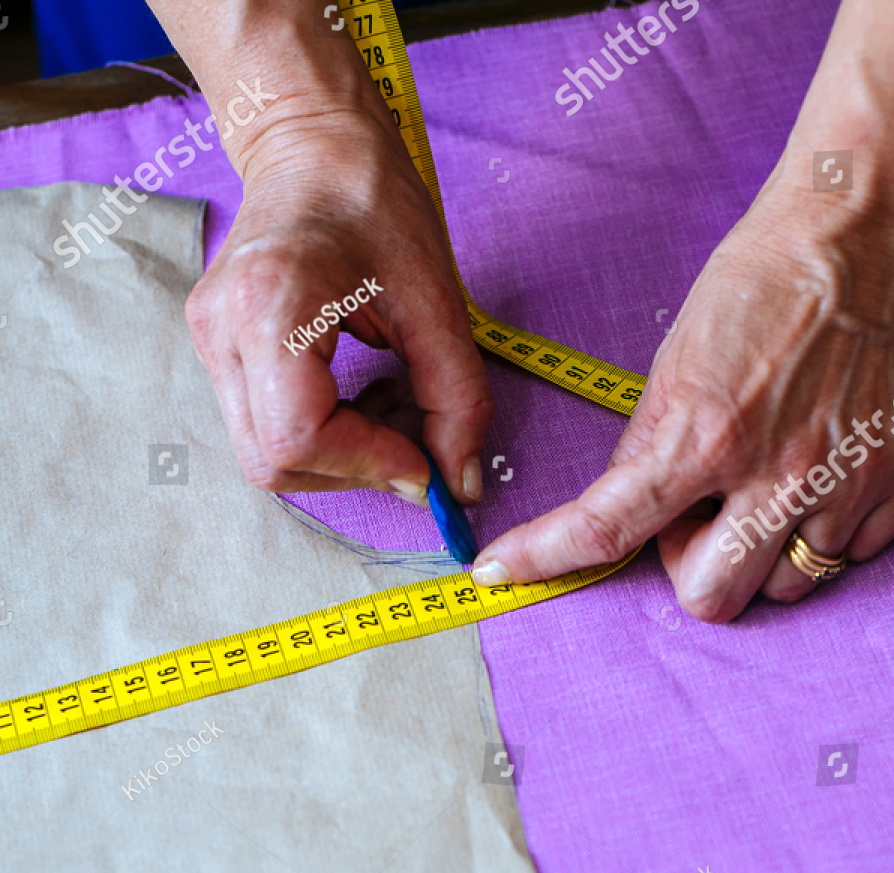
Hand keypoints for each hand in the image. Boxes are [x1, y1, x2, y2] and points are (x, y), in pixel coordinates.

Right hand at [184, 108, 492, 506]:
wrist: (311, 142)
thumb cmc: (371, 198)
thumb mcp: (436, 300)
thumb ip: (455, 399)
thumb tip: (459, 485)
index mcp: (268, 306)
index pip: (299, 439)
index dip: (369, 464)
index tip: (427, 462)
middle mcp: (222, 331)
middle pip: (275, 464)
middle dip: (355, 469)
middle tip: (415, 438)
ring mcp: (211, 344)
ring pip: (269, 456)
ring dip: (343, 455)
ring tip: (393, 404)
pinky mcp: (219, 352)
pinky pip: (268, 428)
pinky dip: (326, 433)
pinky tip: (363, 392)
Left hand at [471, 188, 893, 621]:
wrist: (853, 238)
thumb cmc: (757, 290)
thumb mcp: (674, 366)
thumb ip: (651, 451)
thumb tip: (632, 517)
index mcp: (705, 437)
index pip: (607, 529)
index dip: (545, 559)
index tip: (499, 572)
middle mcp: (779, 473)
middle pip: (713, 599)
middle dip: (693, 569)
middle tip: (699, 514)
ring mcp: (844, 481)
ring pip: (785, 586)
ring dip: (763, 552)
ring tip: (768, 485)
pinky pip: (852, 555)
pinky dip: (827, 530)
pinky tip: (822, 476)